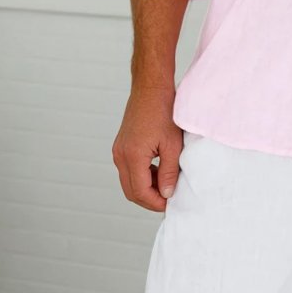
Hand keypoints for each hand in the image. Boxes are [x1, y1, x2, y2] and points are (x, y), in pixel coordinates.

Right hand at [112, 86, 182, 211]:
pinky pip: (128, 169)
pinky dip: (142, 175)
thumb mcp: (173, 144)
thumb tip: (166, 194)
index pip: (140, 192)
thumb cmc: (164, 111)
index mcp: (132, 156)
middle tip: (168, 199)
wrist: (151, 88)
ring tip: (166, 184)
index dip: (155, 203)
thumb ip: (169, 172)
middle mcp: (120, 155)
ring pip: (129, 181)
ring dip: (146, 187)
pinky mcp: (121, 145)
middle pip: (131, 191)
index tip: (171, 204)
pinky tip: (158, 171)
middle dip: (149, 199)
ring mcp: (118, 150)